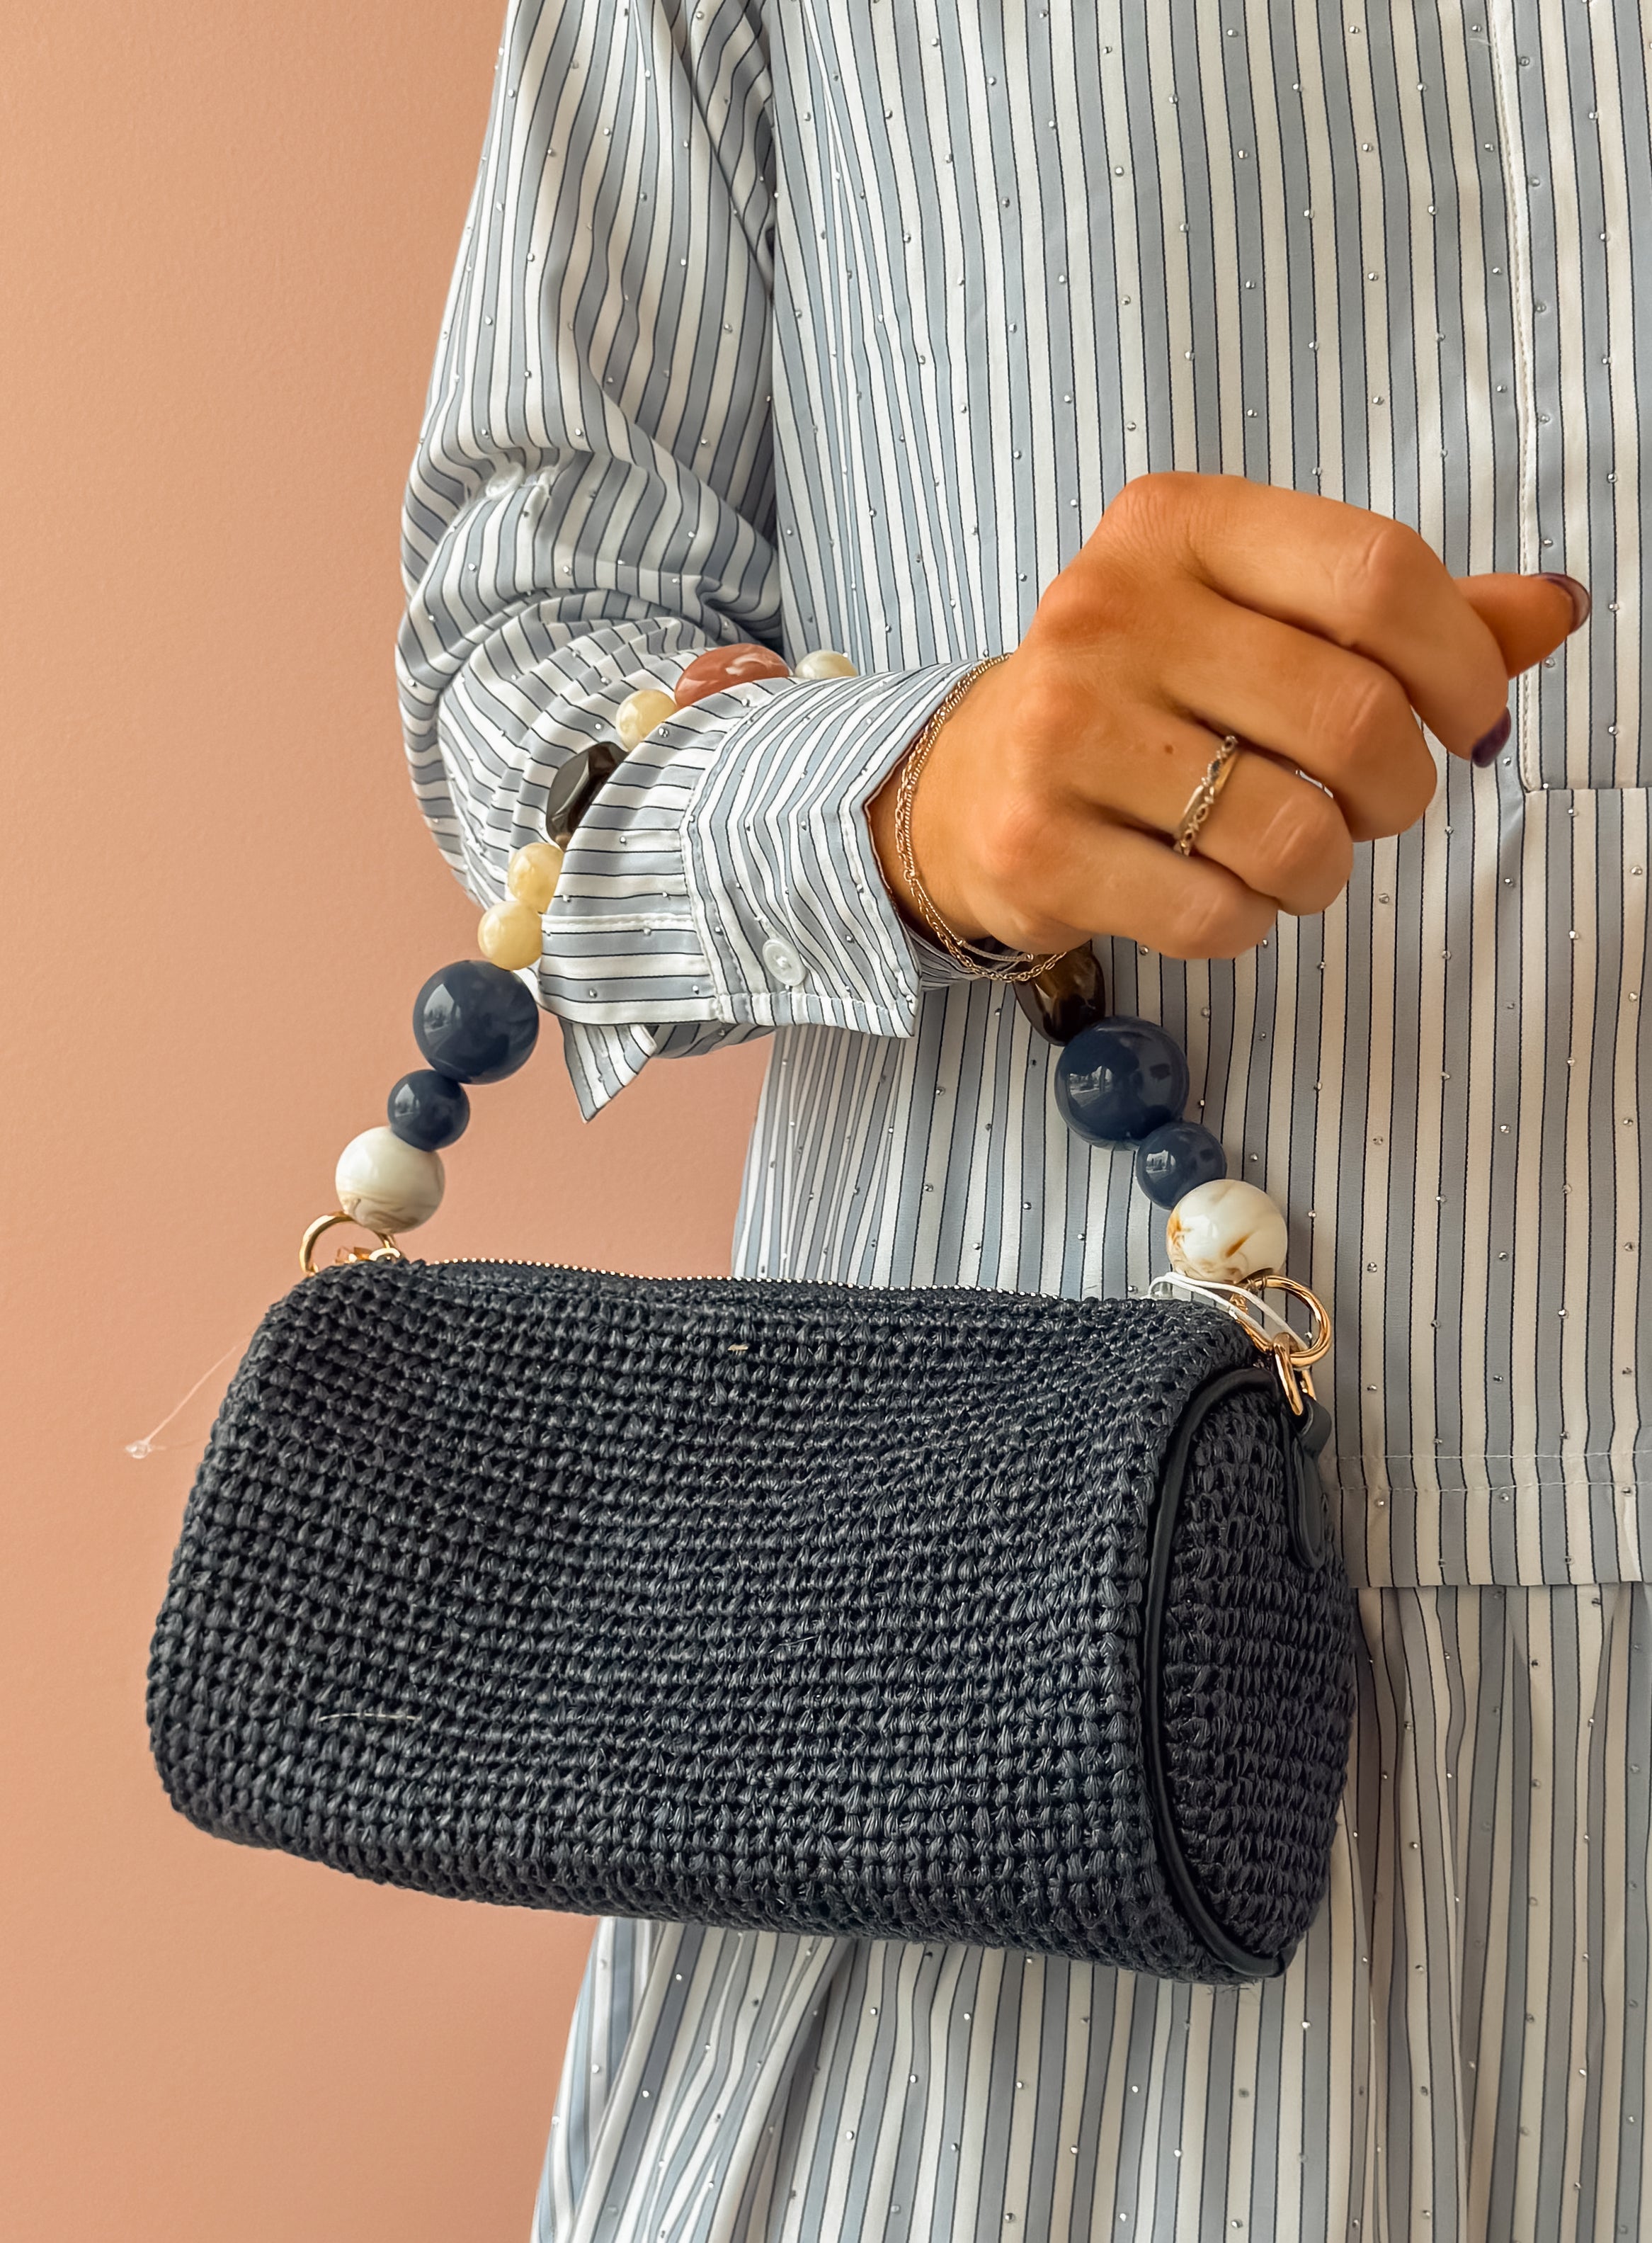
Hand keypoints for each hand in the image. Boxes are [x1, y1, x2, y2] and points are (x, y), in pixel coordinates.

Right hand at [868, 473, 1587, 960]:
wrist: (966, 782)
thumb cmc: (1141, 695)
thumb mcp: (1256, 615)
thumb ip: (1400, 613)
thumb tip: (1554, 608)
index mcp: (1174, 526)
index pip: (1376, 572)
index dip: (1464, 661)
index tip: (1474, 718)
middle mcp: (1107, 613)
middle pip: (1350, 714)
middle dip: (1402, 788)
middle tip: (1382, 806)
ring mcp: (1062, 733)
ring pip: (1292, 834)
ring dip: (1326, 868)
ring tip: (1289, 852)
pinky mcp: (1038, 847)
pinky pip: (1216, 915)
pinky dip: (1249, 923)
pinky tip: (1215, 889)